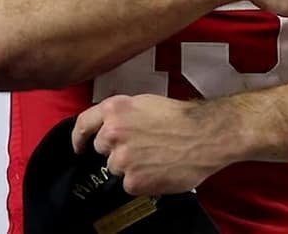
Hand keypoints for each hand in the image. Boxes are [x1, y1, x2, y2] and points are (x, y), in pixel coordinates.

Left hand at [72, 94, 230, 194]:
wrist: (208, 134)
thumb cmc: (184, 117)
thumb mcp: (147, 103)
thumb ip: (124, 115)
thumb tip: (110, 126)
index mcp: (116, 110)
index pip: (83, 124)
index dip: (79, 138)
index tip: (80, 147)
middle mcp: (113, 133)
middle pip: (103, 148)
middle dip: (118, 149)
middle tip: (142, 146)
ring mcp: (121, 158)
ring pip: (116, 167)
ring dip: (132, 165)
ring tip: (157, 156)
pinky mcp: (132, 180)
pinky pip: (130, 183)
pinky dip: (144, 179)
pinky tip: (161, 168)